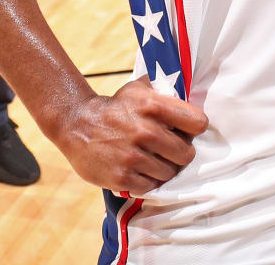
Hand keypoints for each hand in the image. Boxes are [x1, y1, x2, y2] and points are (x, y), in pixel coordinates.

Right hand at [52, 78, 207, 193]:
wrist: (77, 125)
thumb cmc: (115, 106)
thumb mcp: (138, 88)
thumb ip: (164, 90)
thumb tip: (189, 93)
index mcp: (153, 105)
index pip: (198, 122)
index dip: (194, 128)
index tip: (186, 131)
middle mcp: (145, 131)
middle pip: (186, 153)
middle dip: (180, 153)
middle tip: (169, 150)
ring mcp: (133, 156)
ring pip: (170, 173)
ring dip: (163, 168)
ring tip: (151, 160)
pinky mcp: (122, 177)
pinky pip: (151, 186)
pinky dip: (148, 181)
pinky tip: (139, 170)